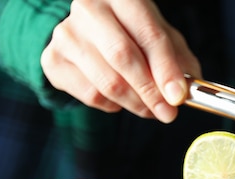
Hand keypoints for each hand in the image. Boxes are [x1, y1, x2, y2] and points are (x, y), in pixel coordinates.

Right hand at [40, 0, 200, 122]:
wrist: (90, 34)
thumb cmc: (134, 34)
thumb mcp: (162, 39)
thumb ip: (178, 62)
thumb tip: (182, 92)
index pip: (148, 35)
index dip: (166, 69)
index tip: (178, 97)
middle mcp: (90, 9)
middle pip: (123, 57)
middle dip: (150, 92)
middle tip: (167, 113)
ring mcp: (66, 34)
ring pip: (107, 82)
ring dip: (135, 104)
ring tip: (149, 108)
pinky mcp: (53, 60)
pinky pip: (90, 95)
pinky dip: (113, 105)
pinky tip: (120, 98)